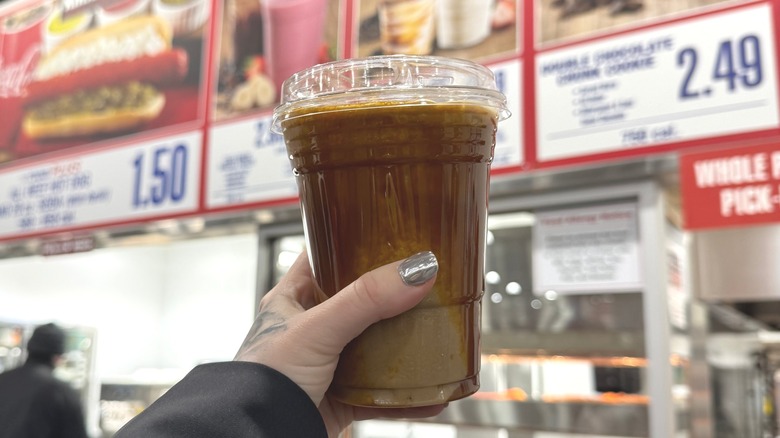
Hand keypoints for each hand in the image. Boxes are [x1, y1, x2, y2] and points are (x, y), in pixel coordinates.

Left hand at [234, 250, 444, 436]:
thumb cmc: (262, 382)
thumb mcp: (315, 329)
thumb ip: (364, 299)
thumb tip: (415, 270)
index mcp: (293, 299)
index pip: (325, 256)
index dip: (354, 241)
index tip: (391, 231)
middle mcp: (311, 328)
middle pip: (361, 300)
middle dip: (394, 294)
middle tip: (428, 280)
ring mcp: (329, 363)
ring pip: (376, 345)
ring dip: (406, 341)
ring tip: (439, 330)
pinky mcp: (342, 397)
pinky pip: (383, 392)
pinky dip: (408, 393)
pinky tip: (431, 392)